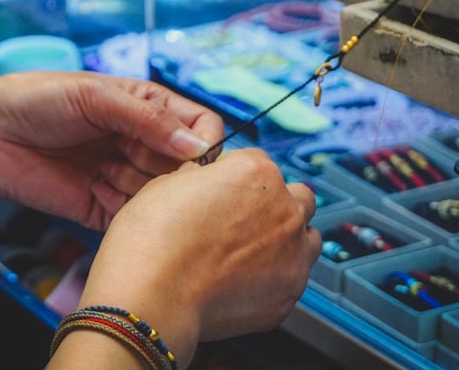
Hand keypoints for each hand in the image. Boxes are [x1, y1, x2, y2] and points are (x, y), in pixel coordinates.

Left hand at [0, 71, 223, 228]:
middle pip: (182, 165)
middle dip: (179, 175)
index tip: (200, 159)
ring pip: (161, 195)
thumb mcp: (95, 96)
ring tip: (134, 193)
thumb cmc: (36, 100)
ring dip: (156, 198)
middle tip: (165, 182)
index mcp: (143, 107)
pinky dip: (136, 220)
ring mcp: (120, 176)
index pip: (196, 125)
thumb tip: (198, 145)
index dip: (204, 141)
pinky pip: (131, 219)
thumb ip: (147, 119)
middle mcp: (137, 143)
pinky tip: (128, 215)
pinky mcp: (100, 207)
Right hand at [62, 148, 320, 367]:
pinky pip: (290, 280)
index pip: (259, 161)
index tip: (224, 190)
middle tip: (241, 221)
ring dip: (284, 241)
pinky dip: (271, 280)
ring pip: (305, 239)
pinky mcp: (288, 295)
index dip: (237, 176)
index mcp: (256, 174)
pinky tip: (238, 282)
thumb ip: (198, 179)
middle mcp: (284, 211)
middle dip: (273, 205)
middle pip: (296, 197)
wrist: (153, 296)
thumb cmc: (152, 241)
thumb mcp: (165, 185)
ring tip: (246, 254)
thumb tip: (202, 181)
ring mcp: (292, 256)